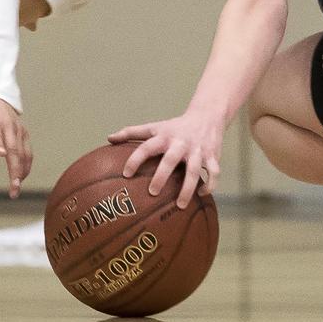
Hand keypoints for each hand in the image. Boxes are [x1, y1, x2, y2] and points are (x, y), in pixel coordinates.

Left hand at [0, 96, 31, 197]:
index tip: (2, 154)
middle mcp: (9, 126)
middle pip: (14, 148)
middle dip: (15, 168)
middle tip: (14, 187)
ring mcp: (18, 130)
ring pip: (23, 152)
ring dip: (22, 171)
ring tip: (16, 189)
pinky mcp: (23, 134)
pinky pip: (27, 152)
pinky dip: (26, 165)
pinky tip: (21, 179)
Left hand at [108, 111, 223, 208]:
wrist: (207, 115)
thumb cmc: (175, 126)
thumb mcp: (155, 126)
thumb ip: (132, 132)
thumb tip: (109, 138)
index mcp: (164, 136)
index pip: (146, 146)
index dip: (135, 159)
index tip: (126, 174)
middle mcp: (180, 142)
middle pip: (171, 159)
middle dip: (162, 176)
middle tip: (153, 193)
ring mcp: (198, 149)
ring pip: (194, 170)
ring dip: (188, 188)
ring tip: (180, 205)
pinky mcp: (213, 155)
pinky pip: (214, 172)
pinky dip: (210, 185)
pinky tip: (202, 195)